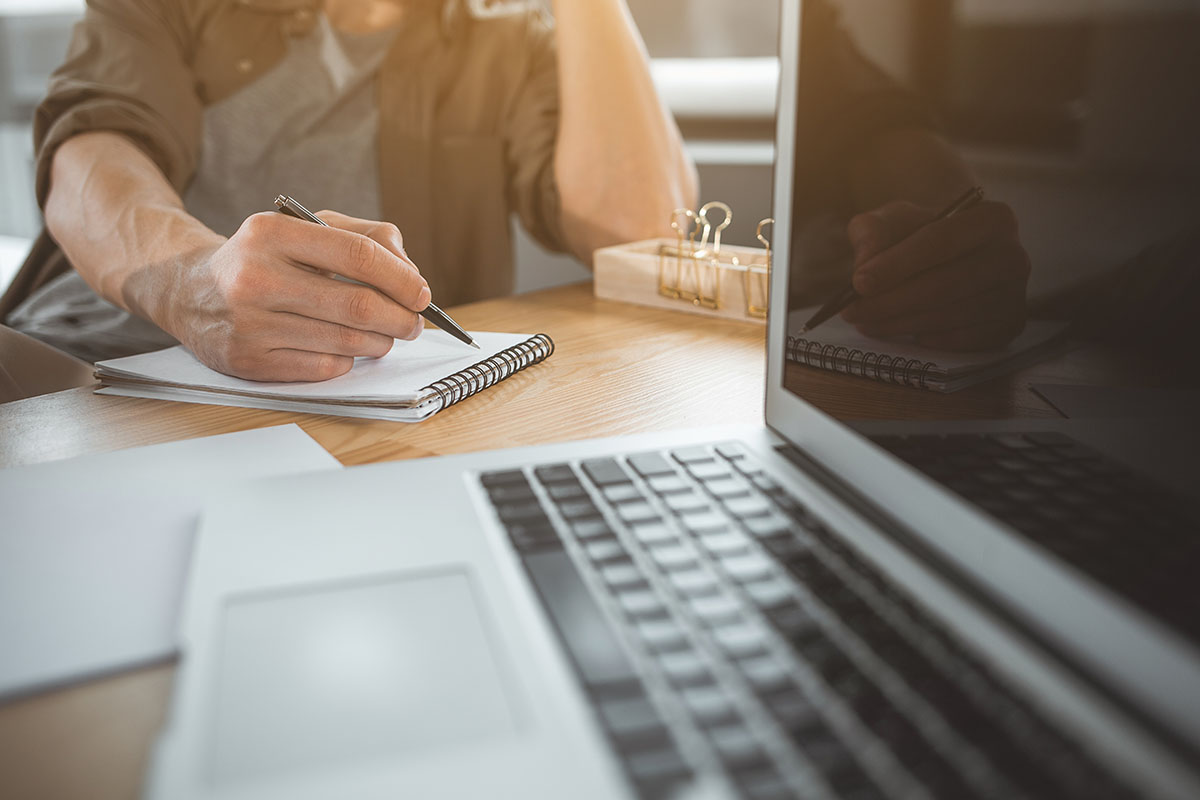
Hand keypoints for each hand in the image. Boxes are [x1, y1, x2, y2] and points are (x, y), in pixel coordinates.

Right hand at [164, 211, 428, 380]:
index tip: (421, 293)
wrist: (190, 291)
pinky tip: (342, 346)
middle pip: (358, 306)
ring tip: (383, 335)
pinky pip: (325, 367)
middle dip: (400, 319)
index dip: (401, 278)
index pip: (357, 254)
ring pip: (347, 342)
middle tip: (413, 324)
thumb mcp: (307, 229)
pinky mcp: (248, 361)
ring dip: (379, 342)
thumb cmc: (266, 258)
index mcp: (271, 233)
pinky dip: (347, 359)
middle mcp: (255, 277)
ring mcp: (249, 323)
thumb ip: (367, 237)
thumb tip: (411, 275)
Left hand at [840, 199, 1030, 349]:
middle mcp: (1013, 256)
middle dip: (892, 301)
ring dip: (900, 323)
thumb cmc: (919, 235)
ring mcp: (1015, 294)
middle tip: (853, 311)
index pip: (942, 239)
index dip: (898, 263)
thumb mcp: (891, 220)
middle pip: (945, 284)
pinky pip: (962, 340)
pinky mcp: (1009, 326)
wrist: (948, 256)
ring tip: (866, 322)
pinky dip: (927, 338)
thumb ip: (873, 231)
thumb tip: (865, 264)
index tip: (859, 282)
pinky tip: (902, 331)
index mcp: (992, 218)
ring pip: (949, 315)